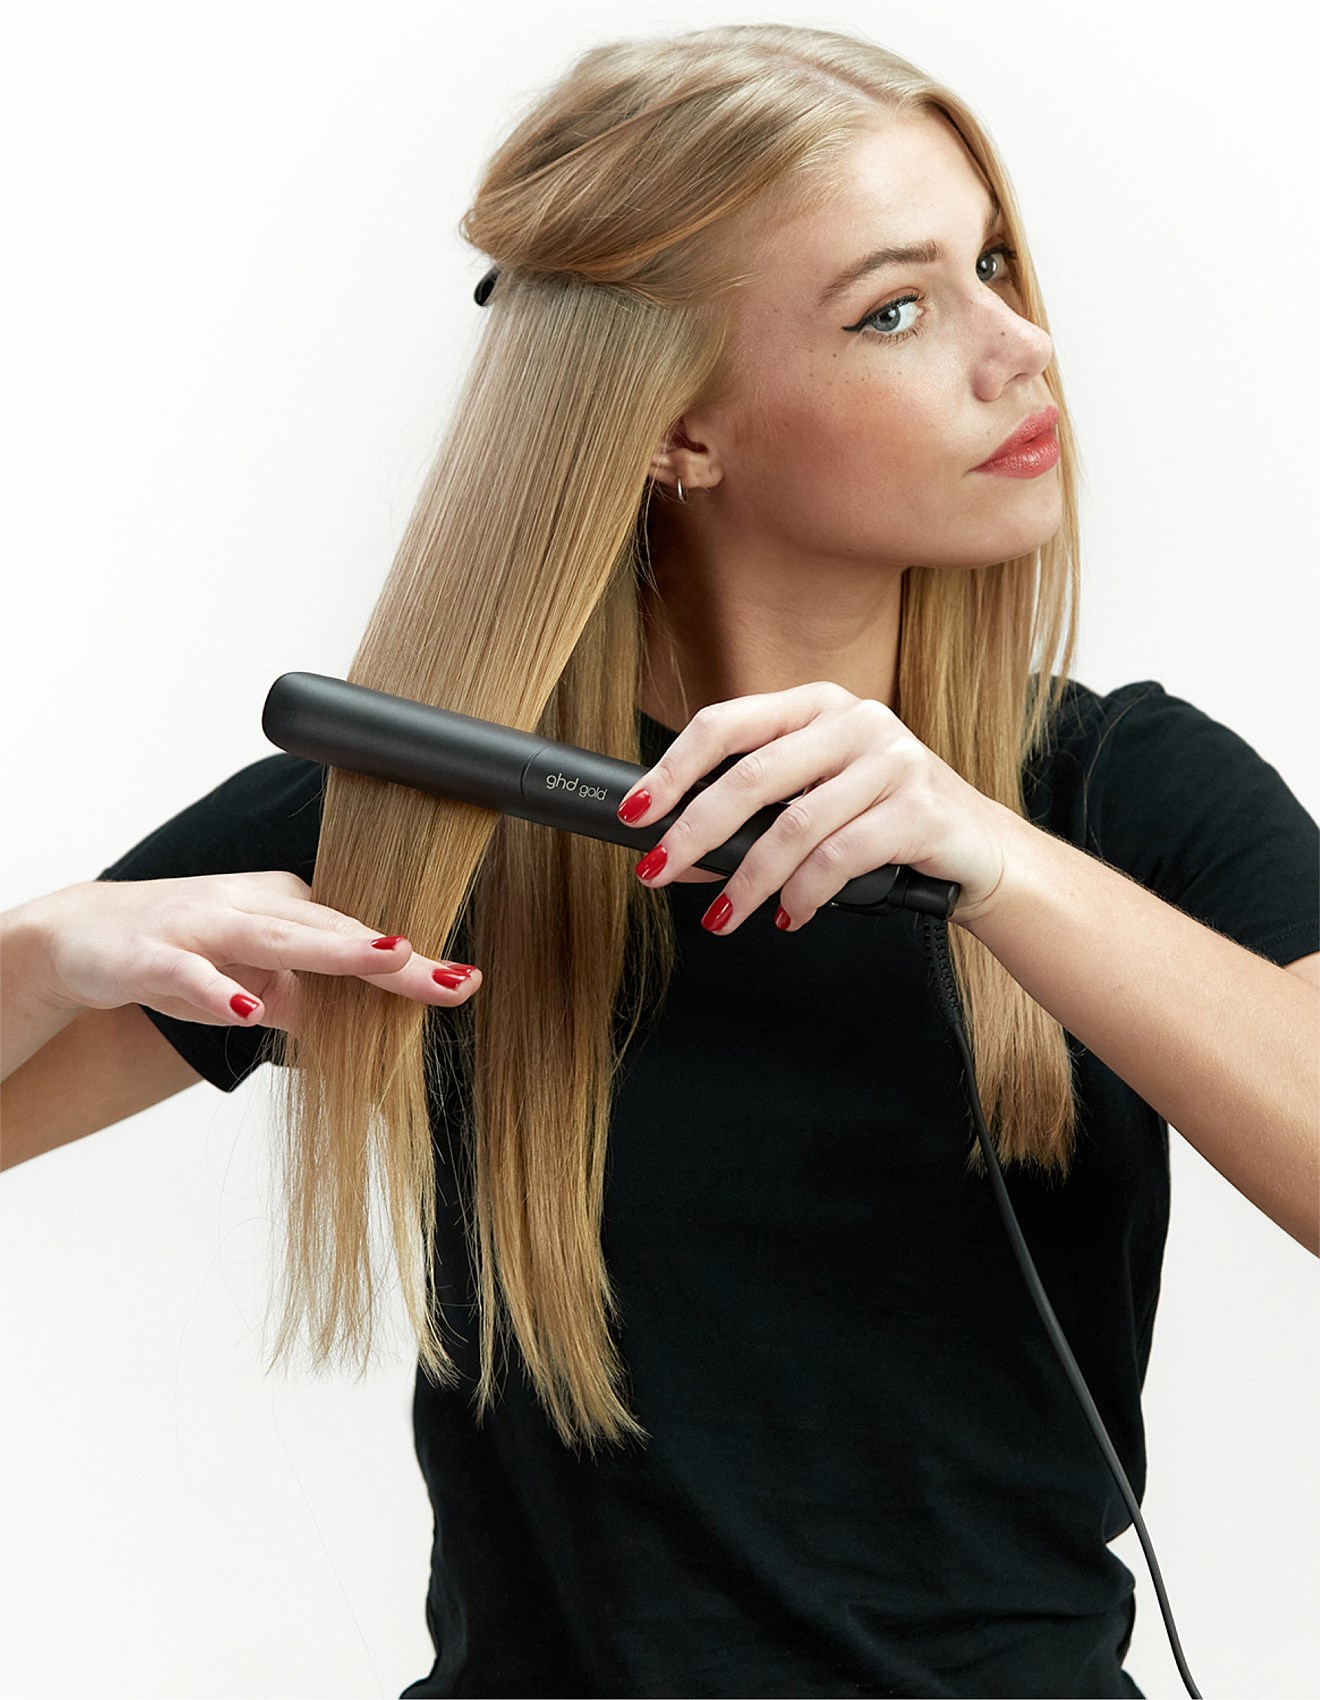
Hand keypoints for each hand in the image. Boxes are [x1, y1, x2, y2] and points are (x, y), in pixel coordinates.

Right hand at [34, 871, 481, 1029]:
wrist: (79, 937)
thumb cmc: (185, 954)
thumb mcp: (258, 983)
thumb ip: (315, 1005)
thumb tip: (380, 1036)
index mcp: (284, 911)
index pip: (357, 937)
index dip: (411, 963)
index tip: (465, 981)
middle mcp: (249, 908)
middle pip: (331, 931)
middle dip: (391, 954)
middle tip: (449, 974)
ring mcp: (199, 926)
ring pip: (271, 935)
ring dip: (331, 949)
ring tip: (388, 959)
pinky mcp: (147, 954)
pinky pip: (184, 971)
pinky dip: (213, 989)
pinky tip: (243, 1009)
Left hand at [617, 682, 1013, 931]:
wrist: (980, 850)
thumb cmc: (886, 822)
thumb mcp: (820, 798)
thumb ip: (758, 812)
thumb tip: (679, 850)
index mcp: (816, 705)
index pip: (726, 723)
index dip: (673, 769)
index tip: (636, 812)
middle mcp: (854, 720)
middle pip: (751, 776)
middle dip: (695, 832)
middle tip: (660, 871)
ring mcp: (892, 760)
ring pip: (794, 826)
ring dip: (748, 880)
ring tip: (726, 915)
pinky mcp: (920, 808)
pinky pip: (840, 858)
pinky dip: (804, 894)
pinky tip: (790, 914)